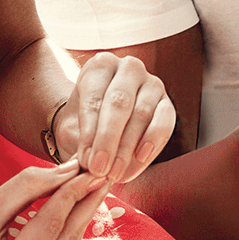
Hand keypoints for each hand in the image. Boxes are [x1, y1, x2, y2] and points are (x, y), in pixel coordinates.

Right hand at [0, 162, 109, 239]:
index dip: (72, 189)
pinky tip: (71, 211)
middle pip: (67, 238)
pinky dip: (65, 234)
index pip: (53, 222)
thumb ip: (23, 190)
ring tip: (91, 186)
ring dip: (79, 217)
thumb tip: (62, 170)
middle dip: (85, 202)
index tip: (88, 164)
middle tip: (102, 170)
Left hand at [54, 52, 175, 184]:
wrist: (100, 125)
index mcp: (100, 66)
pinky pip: (165, 122)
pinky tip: (140, 159)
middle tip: (100, 169)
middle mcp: (128, 68)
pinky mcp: (167, 103)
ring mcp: (152, 83)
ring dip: (128, 147)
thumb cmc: (83, 125)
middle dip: (109, 139)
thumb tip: (87, 164)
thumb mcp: (71, 130)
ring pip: (142, 114)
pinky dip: (153, 142)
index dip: (89, 133)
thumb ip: (77, 144)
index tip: (85, 161)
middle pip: (119, 102)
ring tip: (116, 173)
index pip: (94, 98)